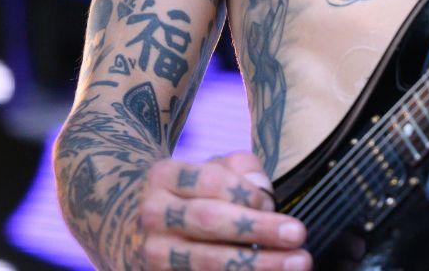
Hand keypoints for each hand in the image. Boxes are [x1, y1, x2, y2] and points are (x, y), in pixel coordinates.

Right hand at [134, 151, 308, 269]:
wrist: (130, 223)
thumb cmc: (189, 192)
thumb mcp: (208, 168)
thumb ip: (241, 169)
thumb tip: (262, 192)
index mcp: (164, 176)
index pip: (214, 181)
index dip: (248, 193)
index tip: (273, 202)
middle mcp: (154, 215)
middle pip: (210, 220)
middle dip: (259, 228)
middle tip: (299, 235)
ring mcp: (153, 253)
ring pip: (206, 261)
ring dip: (255, 265)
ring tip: (297, 263)